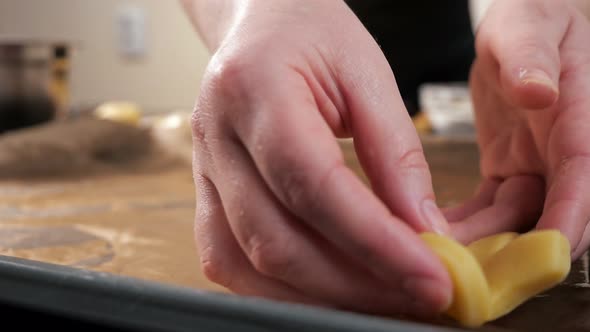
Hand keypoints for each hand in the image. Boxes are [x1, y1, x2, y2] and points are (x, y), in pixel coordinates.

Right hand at [190, 0, 450, 314]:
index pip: (311, 184)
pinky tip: (330, 287)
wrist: (261, 22)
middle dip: (354, 283)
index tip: (431, 276)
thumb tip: (422, 229)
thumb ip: (395, 152)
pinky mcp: (206, 193)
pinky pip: (230, 260)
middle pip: (276, 239)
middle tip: (420, 296)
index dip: (373, 241)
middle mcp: (216, 137)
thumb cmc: (311, 33)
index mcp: (254, 89)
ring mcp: (204, 170)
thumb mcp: (367, 72)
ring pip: (247, 262)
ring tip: (383, 297)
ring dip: (320, 295)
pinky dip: (282, 287)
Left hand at [448, 0, 589, 258]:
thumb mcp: (527, 26)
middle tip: (476, 270)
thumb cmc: (532, 18)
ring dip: (484, 240)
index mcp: (580, 116)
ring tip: (442, 256)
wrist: (523, 31)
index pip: (583, 172)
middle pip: (552, 210)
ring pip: (517, 217)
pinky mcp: (512, 171)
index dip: (570, 215)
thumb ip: (531, 56)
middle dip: (518, 246)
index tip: (548, 252)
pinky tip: (438, 233)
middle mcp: (565, 150)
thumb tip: (539, 91)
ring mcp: (538, 165)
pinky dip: (468, 224)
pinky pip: (492, 208)